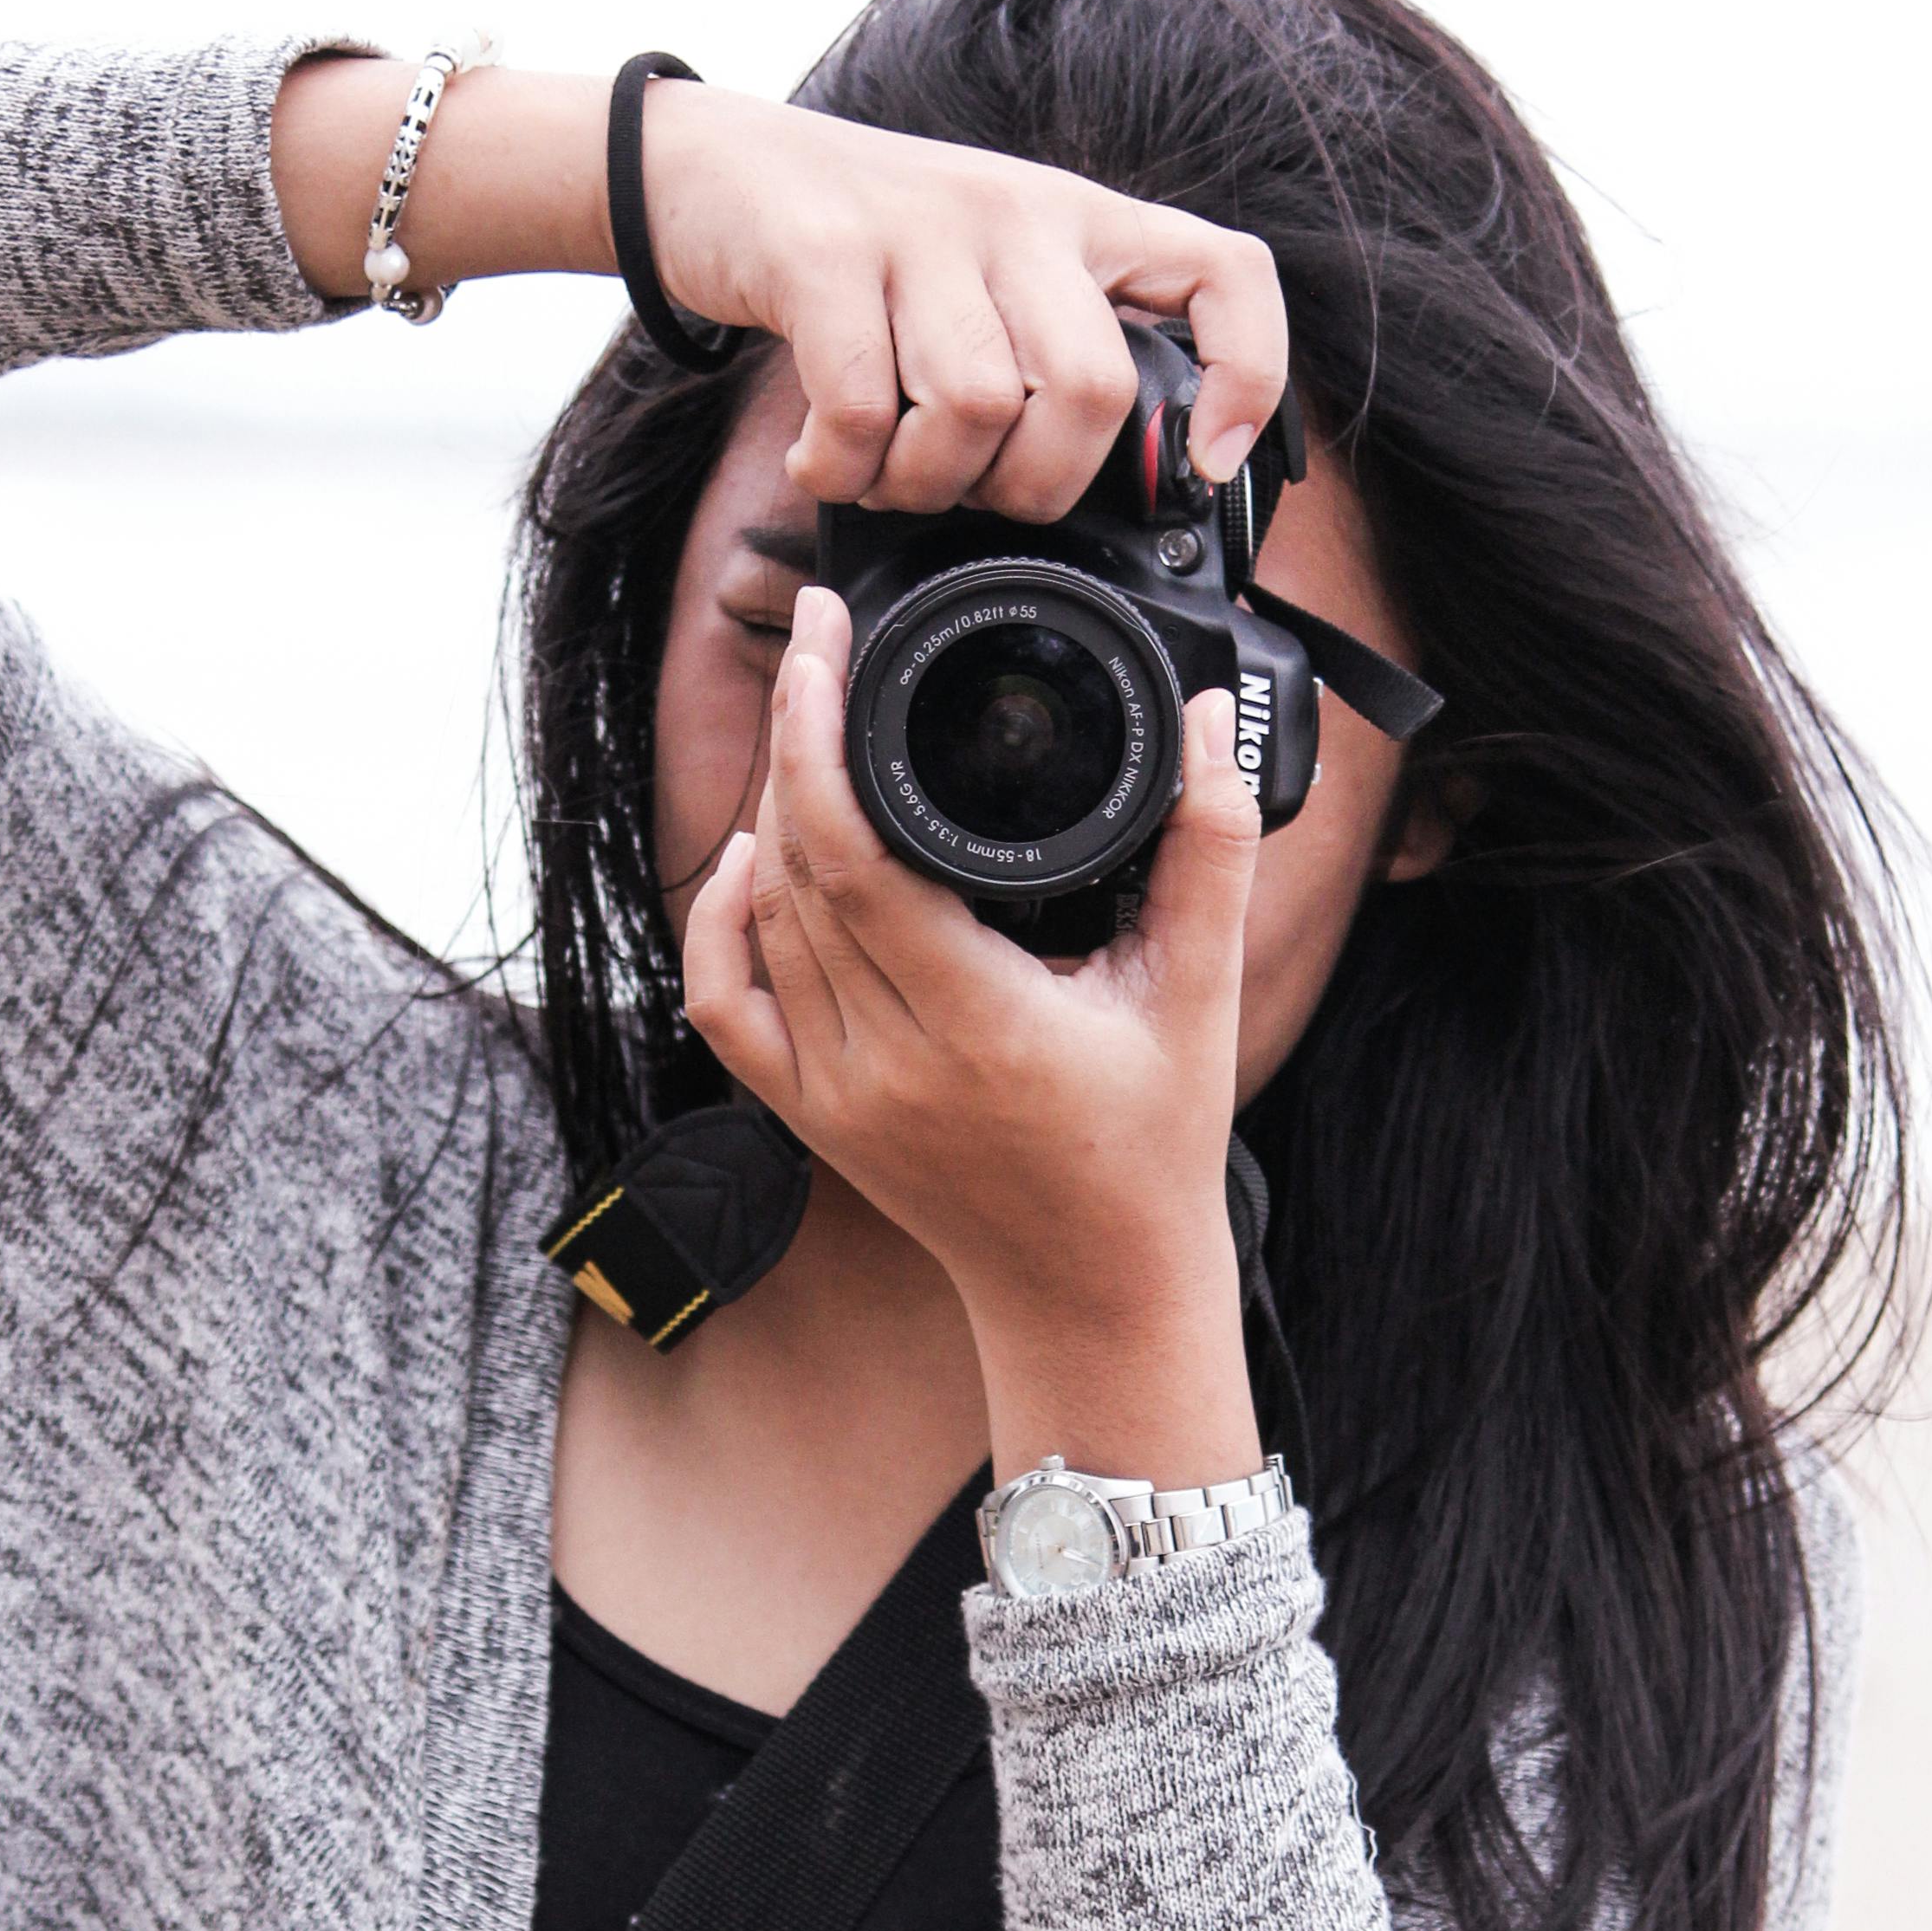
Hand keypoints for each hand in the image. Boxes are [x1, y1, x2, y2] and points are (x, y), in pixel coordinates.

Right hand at [635, 81, 1287, 522]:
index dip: (1245, 375)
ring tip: (883, 475)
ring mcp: (922, 228)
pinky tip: (823, 462)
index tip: (1205, 461)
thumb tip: (1108, 477)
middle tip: (974, 494)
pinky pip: (865, 408)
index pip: (1226, 273)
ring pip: (977, 409)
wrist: (709, 168)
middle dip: (1034, 486)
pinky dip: (844, 469)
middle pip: (1091, 388)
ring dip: (923, 483)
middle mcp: (1016, 212)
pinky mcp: (826, 253)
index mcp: (1076, 220)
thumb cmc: (861, 249)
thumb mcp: (983, 271)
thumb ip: (1048, 347)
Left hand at [683, 586, 1268, 1492]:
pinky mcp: (809, 1118)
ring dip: (770, 815)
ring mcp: (834, 1095)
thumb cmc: (1151, 1151)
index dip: (821, 729)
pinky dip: (722, 922)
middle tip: (819, 649)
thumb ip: (1209, 853)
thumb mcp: (1197, 996)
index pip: (851, 849)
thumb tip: (1197, 725)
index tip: (827, 637)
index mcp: (975, 1022)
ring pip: (760, 922)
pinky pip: (724, 1003)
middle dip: (793, 739)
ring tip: (810, 730)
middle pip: (791, 867)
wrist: (1092, 1293)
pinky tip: (750, 858)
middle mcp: (884, 1061)